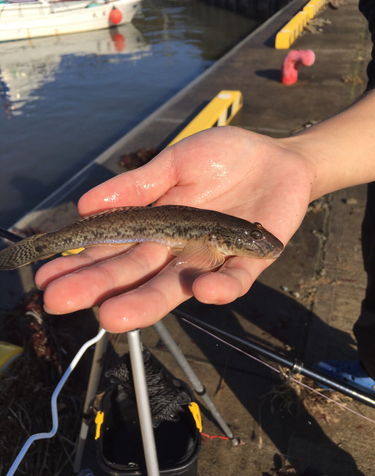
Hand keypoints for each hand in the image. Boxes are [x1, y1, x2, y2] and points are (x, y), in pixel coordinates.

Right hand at [35, 126, 313, 331]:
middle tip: (60, 302)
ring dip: (146, 302)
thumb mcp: (176, 163)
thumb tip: (87, 203)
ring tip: (112, 316)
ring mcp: (211, 257)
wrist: (278, 159)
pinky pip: (234, 279)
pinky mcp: (249, 260)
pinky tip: (200, 290)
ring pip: (176, 287)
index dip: (81, 262)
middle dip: (99, 287)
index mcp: (158, 226)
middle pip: (136, 273)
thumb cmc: (224, 158)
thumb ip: (139, 187)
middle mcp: (178, 249)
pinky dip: (219, 288)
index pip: (113, 248)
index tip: (46, 276)